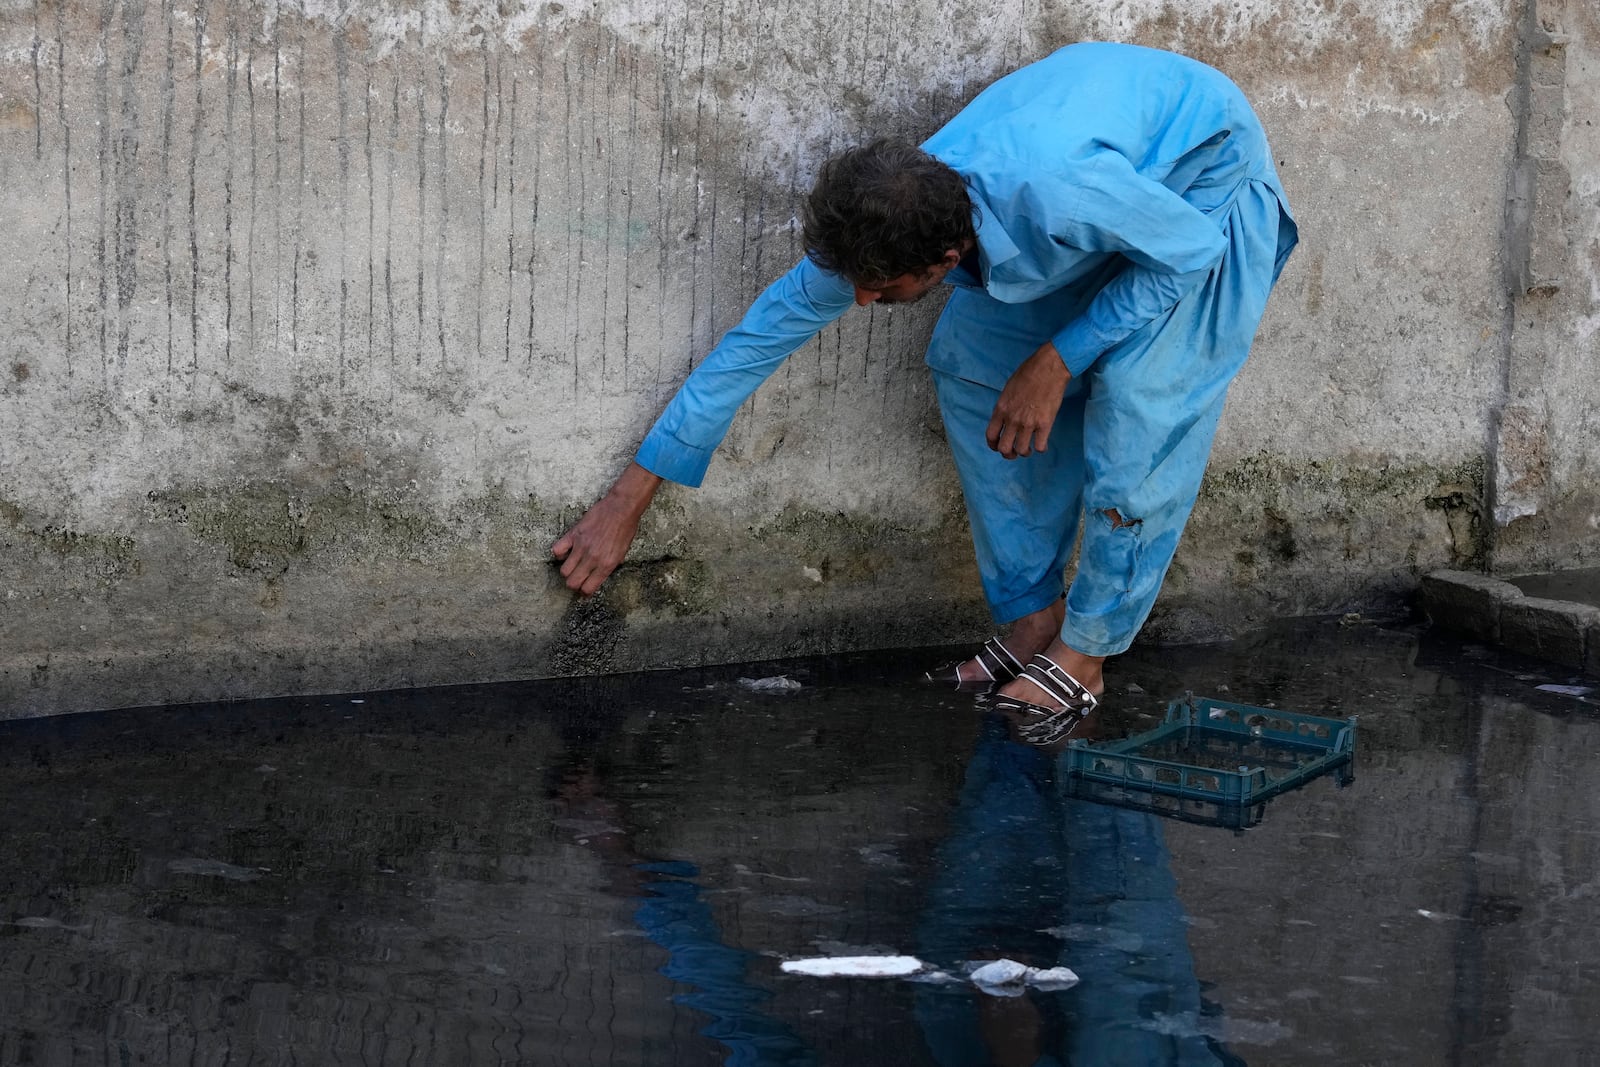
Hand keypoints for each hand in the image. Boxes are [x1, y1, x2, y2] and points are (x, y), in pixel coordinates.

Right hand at [551, 463, 662, 594]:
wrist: (622, 508)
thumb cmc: (625, 529)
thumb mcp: (622, 553)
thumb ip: (608, 566)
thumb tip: (597, 576)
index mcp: (607, 565)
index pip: (588, 589)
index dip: (585, 592)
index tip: (584, 588)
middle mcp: (593, 559)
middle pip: (573, 582)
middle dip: (574, 584)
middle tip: (577, 577)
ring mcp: (582, 546)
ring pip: (564, 570)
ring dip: (567, 570)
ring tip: (572, 565)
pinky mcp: (574, 534)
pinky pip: (557, 550)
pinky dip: (559, 553)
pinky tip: (566, 550)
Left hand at [986, 342, 1071, 459]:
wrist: (1049, 367)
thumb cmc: (1028, 373)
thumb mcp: (1008, 389)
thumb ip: (1005, 406)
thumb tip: (1006, 418)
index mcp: (1001, 409)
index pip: (990, 435)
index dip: (993, 445)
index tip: (997, 447)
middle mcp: (1012, 419)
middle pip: (1004, 448)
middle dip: (1008, 454)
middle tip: (1014, 452)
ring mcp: (1028, 423)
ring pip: (1022, 450)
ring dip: (1025, 453)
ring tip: (1029, 449)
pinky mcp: (1045, 424)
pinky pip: (1040, 446)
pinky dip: (1041, 448)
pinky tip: (1042, 444)